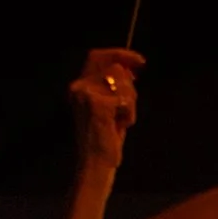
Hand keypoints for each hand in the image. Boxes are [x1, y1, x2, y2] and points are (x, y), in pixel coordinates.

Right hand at [68, 47, 142, 166]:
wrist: (95, 165)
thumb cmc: (104, 140)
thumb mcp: (112, 108)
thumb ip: (117, 87)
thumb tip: (130, 69)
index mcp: (78, 87)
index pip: (97, 56)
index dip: (119, 54)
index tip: (139, 61)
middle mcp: (78, 87)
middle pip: (114, 67)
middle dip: (130, 85)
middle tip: (134, 101)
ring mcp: (86, 94)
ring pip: (123, 83)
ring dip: (131, 103)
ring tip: (122, 122)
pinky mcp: (98, 104)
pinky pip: (126, 99)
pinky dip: (130, 114)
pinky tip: (121, 127)